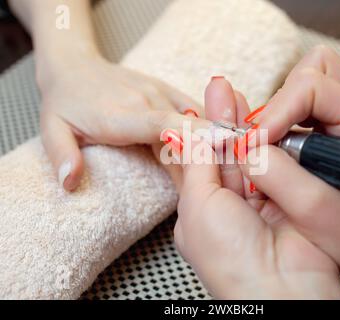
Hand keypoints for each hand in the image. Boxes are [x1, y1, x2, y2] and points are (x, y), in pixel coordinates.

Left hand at [38, 55, 209, 190]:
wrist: (73, 66)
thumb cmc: (64, 102)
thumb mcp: (52, 130)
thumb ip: (63, 156)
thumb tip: (71, 183)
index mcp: (120, 116)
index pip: (162, 126)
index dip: (192, 137)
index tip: (223, 146)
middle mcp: (145, 101)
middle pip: (185, 132)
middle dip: (205, 158)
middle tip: (218, 186)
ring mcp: (158, 92)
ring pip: (193, 121)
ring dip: (210, 142)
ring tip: (225, 164)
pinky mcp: (165, 90)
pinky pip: (192, 108)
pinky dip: (207, 123)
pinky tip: (220, 139)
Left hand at [173, 77, 339, 298]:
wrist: (281, 286)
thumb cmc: (230, 258)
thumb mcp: (199, 205)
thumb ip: (197, 165)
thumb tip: (188, 134)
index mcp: (197, 211)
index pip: (191, 164)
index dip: (192, 134)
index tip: (193, 108)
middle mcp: (226, 205)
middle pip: (221, 153)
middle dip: (220, 121)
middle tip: (219, 89)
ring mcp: (256, 199)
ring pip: (247, 154)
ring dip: (242, 124)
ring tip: (233, 92)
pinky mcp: (283, 196)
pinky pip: (273, 162)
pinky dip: (266, 141)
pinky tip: (259, 117)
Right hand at [239, 45, 339, 298]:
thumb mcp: (318, 213)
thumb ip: (280, 178)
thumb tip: (247, 151)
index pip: (313, 88)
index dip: (277, 110)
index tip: (254, 140)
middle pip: (315, 68)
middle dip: (280, 97)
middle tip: (263, 132)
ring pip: (306, 81)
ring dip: (279, 104)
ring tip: (267, 135)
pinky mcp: (327, 128)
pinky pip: (298, 102)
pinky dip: (278, 116)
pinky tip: (271, 140)